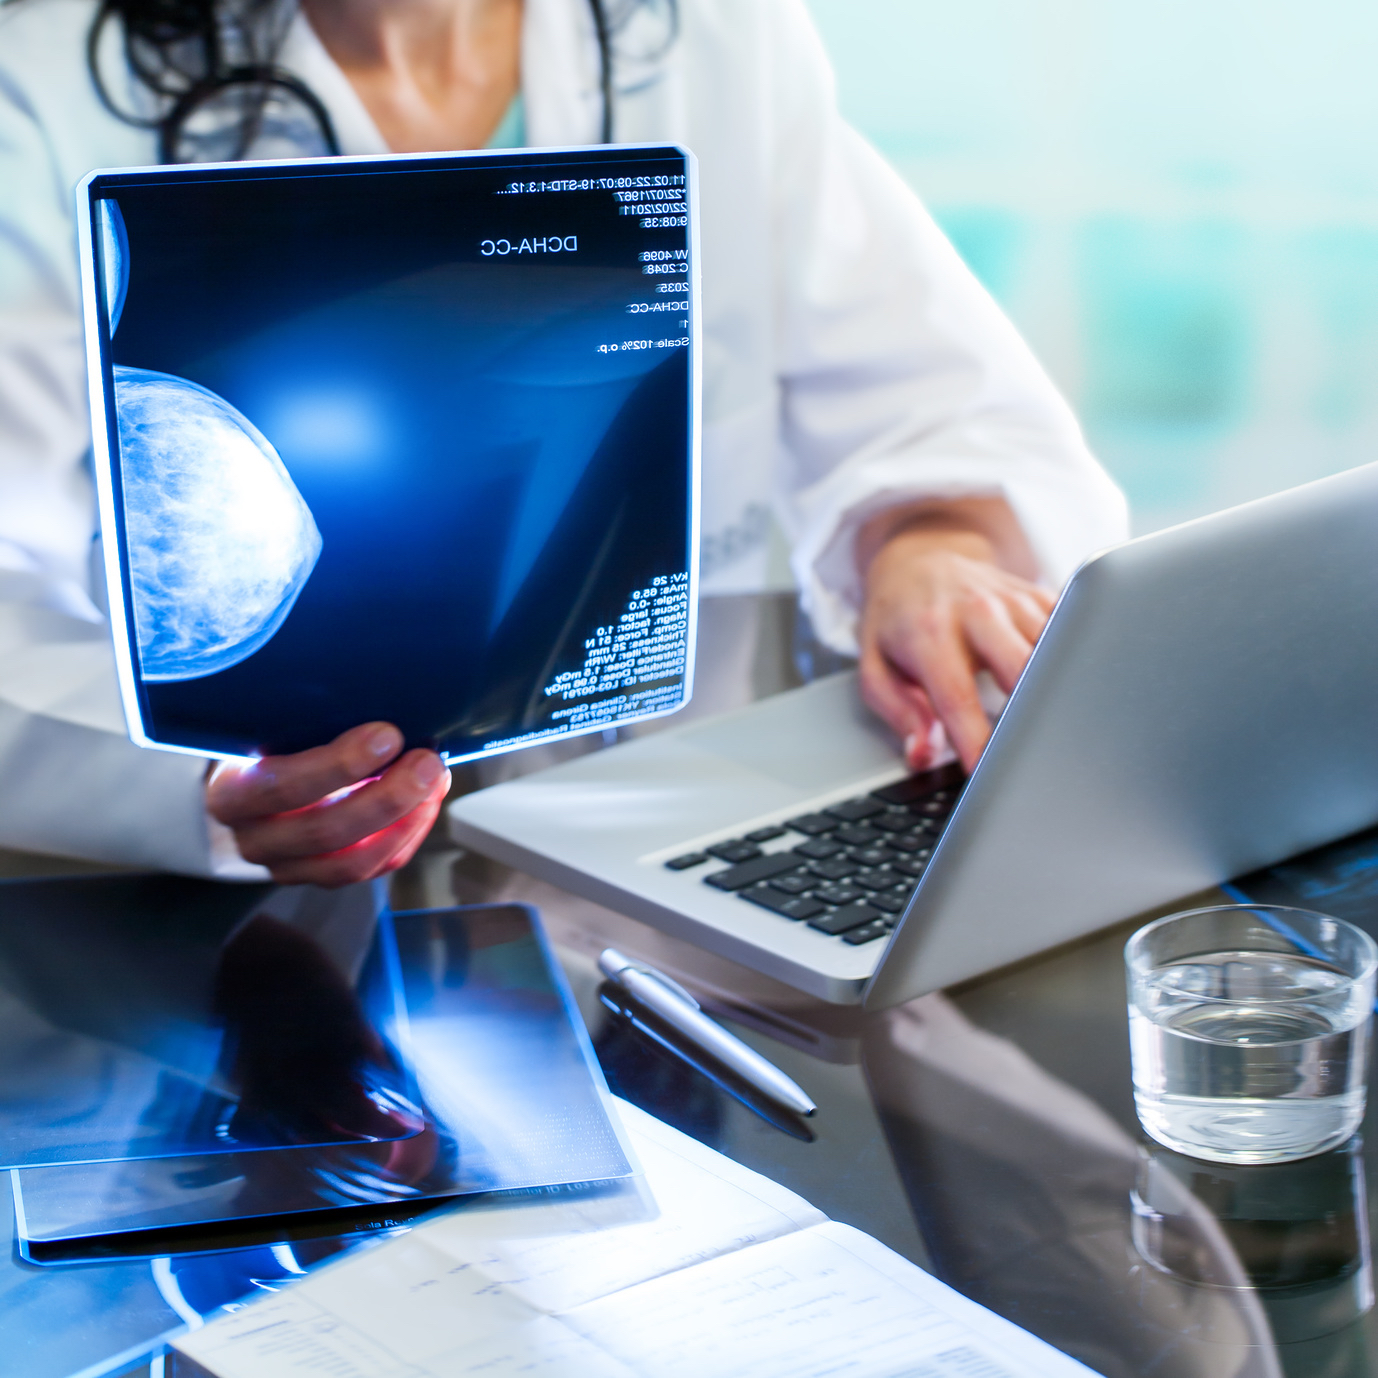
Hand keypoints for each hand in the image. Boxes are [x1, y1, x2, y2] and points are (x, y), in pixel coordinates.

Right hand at [206, 722, 450, 886]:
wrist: (249, 787)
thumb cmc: (268, 744)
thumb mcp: (270, 725)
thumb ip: (309, 719)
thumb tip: (383, 698)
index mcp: (232, 793)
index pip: (281, 785)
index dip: (339, 765)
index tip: (387, 735)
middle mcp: (254, 838)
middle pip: (325, 831)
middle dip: (387, 796)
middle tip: (426, 761)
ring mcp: (287, 866)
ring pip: (351, 862)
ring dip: (404, 821)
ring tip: (434, 782)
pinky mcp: (319, 879)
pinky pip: (370, 870)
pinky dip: (406, 838)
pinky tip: (426, 804)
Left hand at [858, 523, 1054, 773]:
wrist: (918, 562)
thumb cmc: (898, 624)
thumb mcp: (876, 668)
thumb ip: (898, 714)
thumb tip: (922, 753)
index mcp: (930, 633)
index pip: (958, 697)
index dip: (975, 741)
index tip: (988, 773)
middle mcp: (975, 612)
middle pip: (1021, 668)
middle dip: (1032, 716)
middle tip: (1036, 757)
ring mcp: (1013, 600)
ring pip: (1056, 651)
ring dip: (1061, 693)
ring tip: (1060, 732)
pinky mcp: (1040, 596)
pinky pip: (1072, 632)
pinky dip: (1075, 664)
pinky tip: (1073, 691)